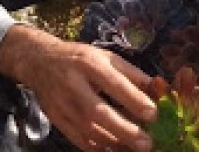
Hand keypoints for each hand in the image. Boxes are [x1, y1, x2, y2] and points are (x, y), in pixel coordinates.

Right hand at [0, 24, 155, 150]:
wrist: (39, 62)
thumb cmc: (80, 58)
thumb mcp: (106, 57)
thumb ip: (133, 74)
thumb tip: (159, 91)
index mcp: (89, 63)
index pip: (114, 84)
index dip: (134, 100)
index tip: (153, 114)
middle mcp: (73, 84)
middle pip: (99, 112)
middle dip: (125, 131)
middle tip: (147, 143)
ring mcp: (62, 104)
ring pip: (89, 131)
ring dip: (115, 143)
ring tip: (135, 148)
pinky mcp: (56, 119)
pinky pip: (79, 140)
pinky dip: (99, 148)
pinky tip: (115, 149)